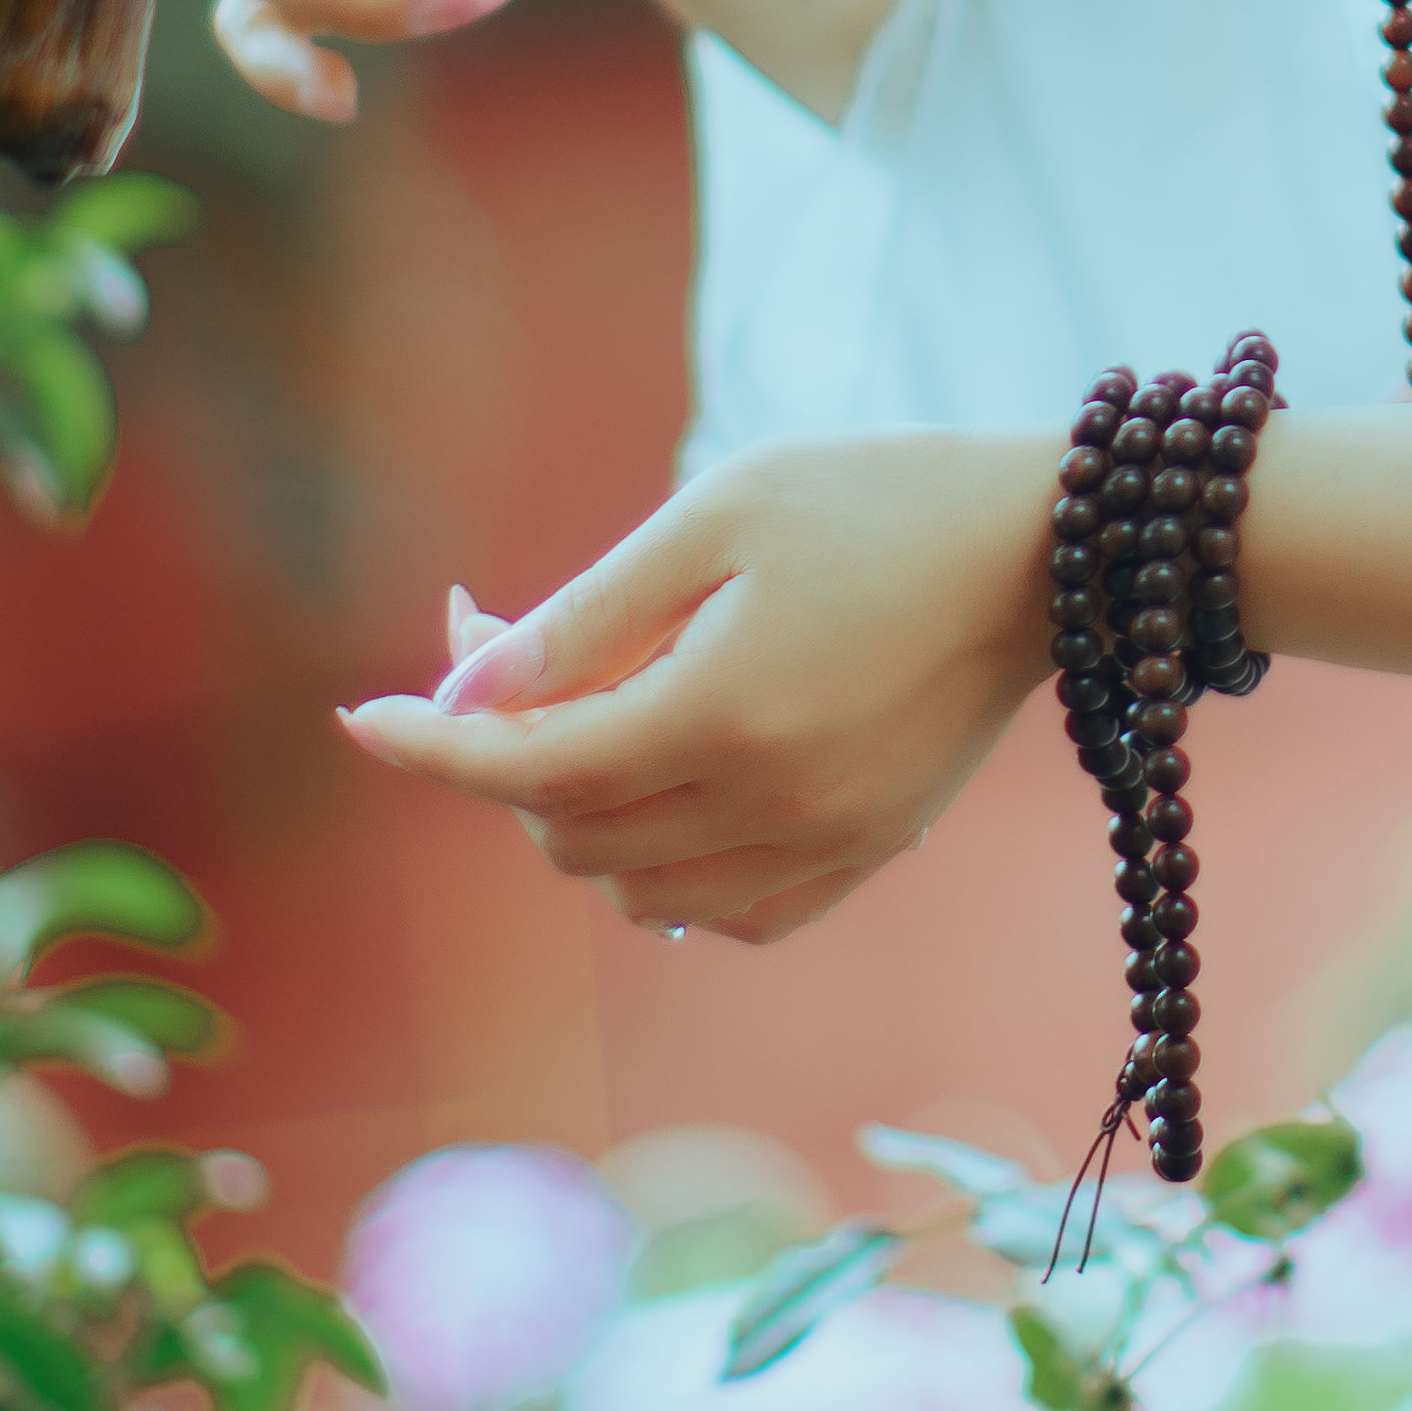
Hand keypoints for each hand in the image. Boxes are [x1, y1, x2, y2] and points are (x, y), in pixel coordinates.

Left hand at [339, 436, 1058, 944]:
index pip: (531, 769)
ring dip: (582, 817)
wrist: (1050, 548)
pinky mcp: (868, 855)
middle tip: (503, 648)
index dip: (432, 747)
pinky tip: (673, 781)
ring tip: (594, 705)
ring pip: (637, 892)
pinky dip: (669, 869)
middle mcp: (774, 807)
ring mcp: (827, 846)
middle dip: (508, 758)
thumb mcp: (716, 517)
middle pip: (570, 835)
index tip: (361, 717)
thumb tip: (464, 692)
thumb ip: (583, 618)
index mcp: (725, 714)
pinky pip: (725, 912)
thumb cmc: (875, 499)